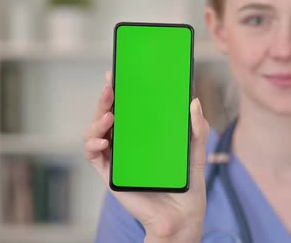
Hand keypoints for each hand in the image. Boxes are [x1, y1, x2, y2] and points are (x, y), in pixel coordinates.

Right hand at [84, 71, 209, 241]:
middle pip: (108, 114)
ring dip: (97, 119)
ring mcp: (116, 157)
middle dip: (106, 98)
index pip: (129, 107)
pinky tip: (102, 140)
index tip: (120, 72)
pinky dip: (92, 144)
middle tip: (112, 85)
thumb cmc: (186, 184)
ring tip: (109, 115)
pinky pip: (92, 155)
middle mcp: (127, 142)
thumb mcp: (196, 152)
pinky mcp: (109, 173)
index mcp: (145, 134)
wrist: (181, 217)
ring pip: (95, 131)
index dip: (122, 89)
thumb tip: (193, 101)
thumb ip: (197, 129)